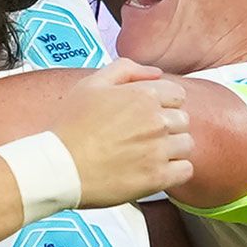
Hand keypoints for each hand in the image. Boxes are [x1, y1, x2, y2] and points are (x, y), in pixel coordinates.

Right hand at [54, 60, 190, 205]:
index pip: (177, 95)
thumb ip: (125, 69)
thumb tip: (155, 73)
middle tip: (141, 136)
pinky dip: (174, 171)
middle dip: (166, 126)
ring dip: (171, 149)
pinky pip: (185, 170)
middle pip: (182, 120)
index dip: (163, 104)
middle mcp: (156, 121)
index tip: (147, 115)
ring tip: (146, 154)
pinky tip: (153, 169)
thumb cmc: (70, 127)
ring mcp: (159, 150)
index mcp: (143, 96)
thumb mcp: (91, 84)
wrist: (60, 166)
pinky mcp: (158, 177)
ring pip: (186, 145)